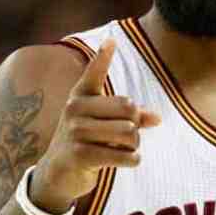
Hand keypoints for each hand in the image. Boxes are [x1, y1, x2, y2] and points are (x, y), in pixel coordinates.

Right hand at [30, 39, 160, 212]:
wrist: (58, 173)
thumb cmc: (85, 142)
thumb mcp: (104, 125)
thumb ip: (131, 118)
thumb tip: (157, 118)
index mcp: (80, 96)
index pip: (94, 73)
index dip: (103, 57)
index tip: (111, 41)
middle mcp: (75, 109)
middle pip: (128, 109)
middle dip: (137, 126)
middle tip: (129, 136)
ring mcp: (76, 131)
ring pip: (129, 133)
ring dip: (135, 145)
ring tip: (125, 149)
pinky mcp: (80, 155)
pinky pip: (124, 155)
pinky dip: (132, 159)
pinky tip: (128, 160)